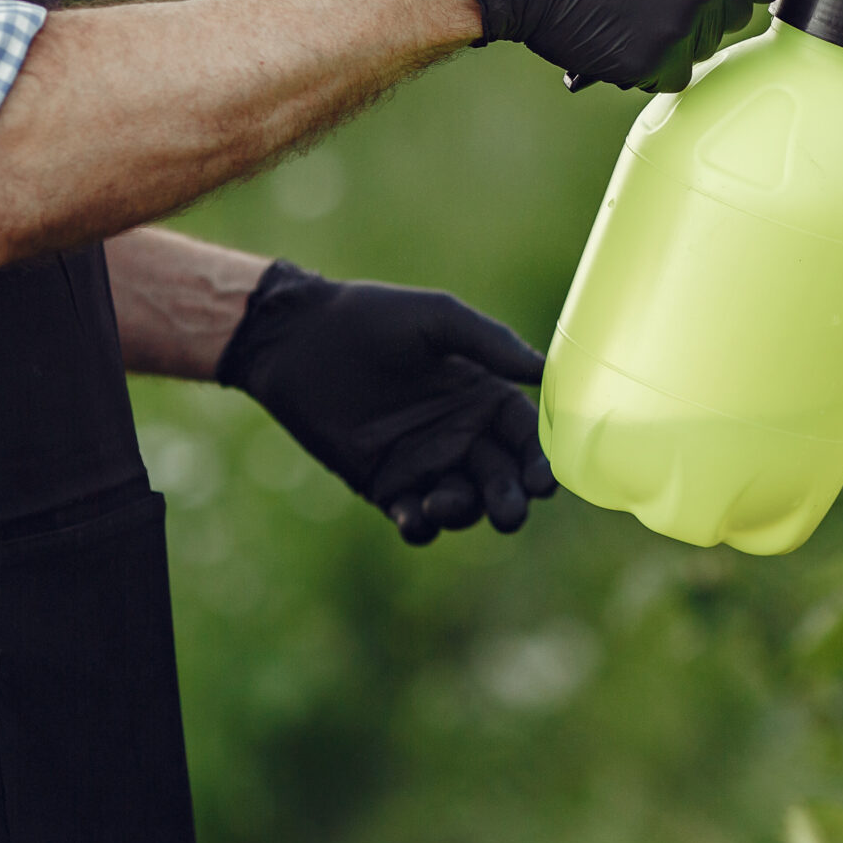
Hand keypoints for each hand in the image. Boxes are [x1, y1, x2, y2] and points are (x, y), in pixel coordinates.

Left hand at [214, 261, 557, 543]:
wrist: (297, 339)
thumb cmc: (370, 317)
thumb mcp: (436, 317)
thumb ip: (491, 343)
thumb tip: (544, 368)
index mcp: (482, 396)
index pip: (527, 436)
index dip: (541, 460)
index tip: (545, 481)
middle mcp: (461, 434)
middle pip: (502, 479)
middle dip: (511, 499)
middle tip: (509, 512)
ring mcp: (423, 463)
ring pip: (463, 504)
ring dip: (465, 512)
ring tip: (444, 502)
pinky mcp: (384, 484)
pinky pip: (413, 517)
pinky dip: (420, 525)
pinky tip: (415, 515)